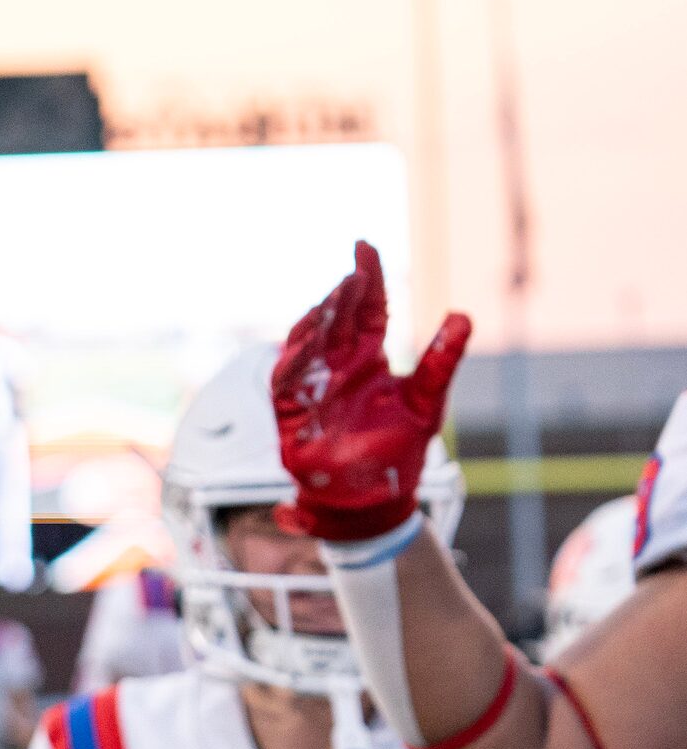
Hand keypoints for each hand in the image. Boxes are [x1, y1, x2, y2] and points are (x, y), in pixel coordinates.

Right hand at [270, 241, 469, 541]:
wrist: (375, 500)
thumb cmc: (399, 449)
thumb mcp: (428, 401)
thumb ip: (442, 360)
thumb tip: (462, 315)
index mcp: (369, 360)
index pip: (367, 310)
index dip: (367, 279)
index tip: (365, 248)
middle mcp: (338, 369)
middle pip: (335, 322)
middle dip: (341, 296)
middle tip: (353, 274)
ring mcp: (313, 391)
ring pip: (306, 346)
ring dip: (316, 323)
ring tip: (331, 303)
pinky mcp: (292, 417)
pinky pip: (285, 384)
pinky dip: (291, 363)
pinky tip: (303, 344)